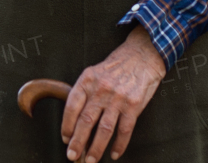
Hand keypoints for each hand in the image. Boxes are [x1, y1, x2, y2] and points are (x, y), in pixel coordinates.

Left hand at [61, 25, 166, 161]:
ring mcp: (118, 98)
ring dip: (96, 148)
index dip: (66, 125)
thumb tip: (75, 120)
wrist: (142, 56)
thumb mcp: (94, 72)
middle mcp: (101, 89)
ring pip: (104, 129)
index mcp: (87, 80)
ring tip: (91, 160)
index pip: (72, 106)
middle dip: (78, 142)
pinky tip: (114, 153)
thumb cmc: (116, 66)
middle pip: (86, 121)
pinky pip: (124, 130)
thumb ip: (85, 92)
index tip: (65, 139)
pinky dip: (119, 145)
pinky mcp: (133, 105)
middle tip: (72, 156)